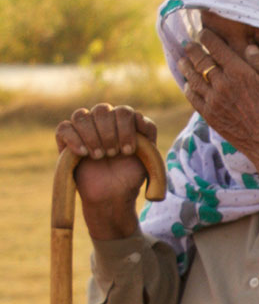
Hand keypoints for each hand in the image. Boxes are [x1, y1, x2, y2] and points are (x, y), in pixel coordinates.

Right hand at [56, 104, 159, 239]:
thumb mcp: (149, 154)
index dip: (126, 129)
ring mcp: (84, 128)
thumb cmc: (131, 174)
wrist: (113, 194)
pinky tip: (83, 153)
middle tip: (113, 154)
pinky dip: (74, 139)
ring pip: (81, 115)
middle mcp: (104, 120)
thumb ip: (148, 134)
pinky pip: (64, 128)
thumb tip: (139, 117)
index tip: (129, 151)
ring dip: (92, 136)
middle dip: (109, 133)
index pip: (123, 111)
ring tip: (99, 156)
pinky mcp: (66, 139)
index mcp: (124, 122)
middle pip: (102, 109)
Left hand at [178, 28, 258, 181]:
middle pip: (201, 61)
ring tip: (183, 61)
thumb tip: (248, 48)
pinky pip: (193, 98)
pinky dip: (188, 88)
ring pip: (193, 78)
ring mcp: (214, 101)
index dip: (207, 38)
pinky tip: (187, 84)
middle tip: (189, 43)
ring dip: (186, 67)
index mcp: (240, 73)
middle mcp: (223, 84)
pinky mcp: (210, 116)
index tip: (203, 33)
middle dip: (193, 49)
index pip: (217, 48)